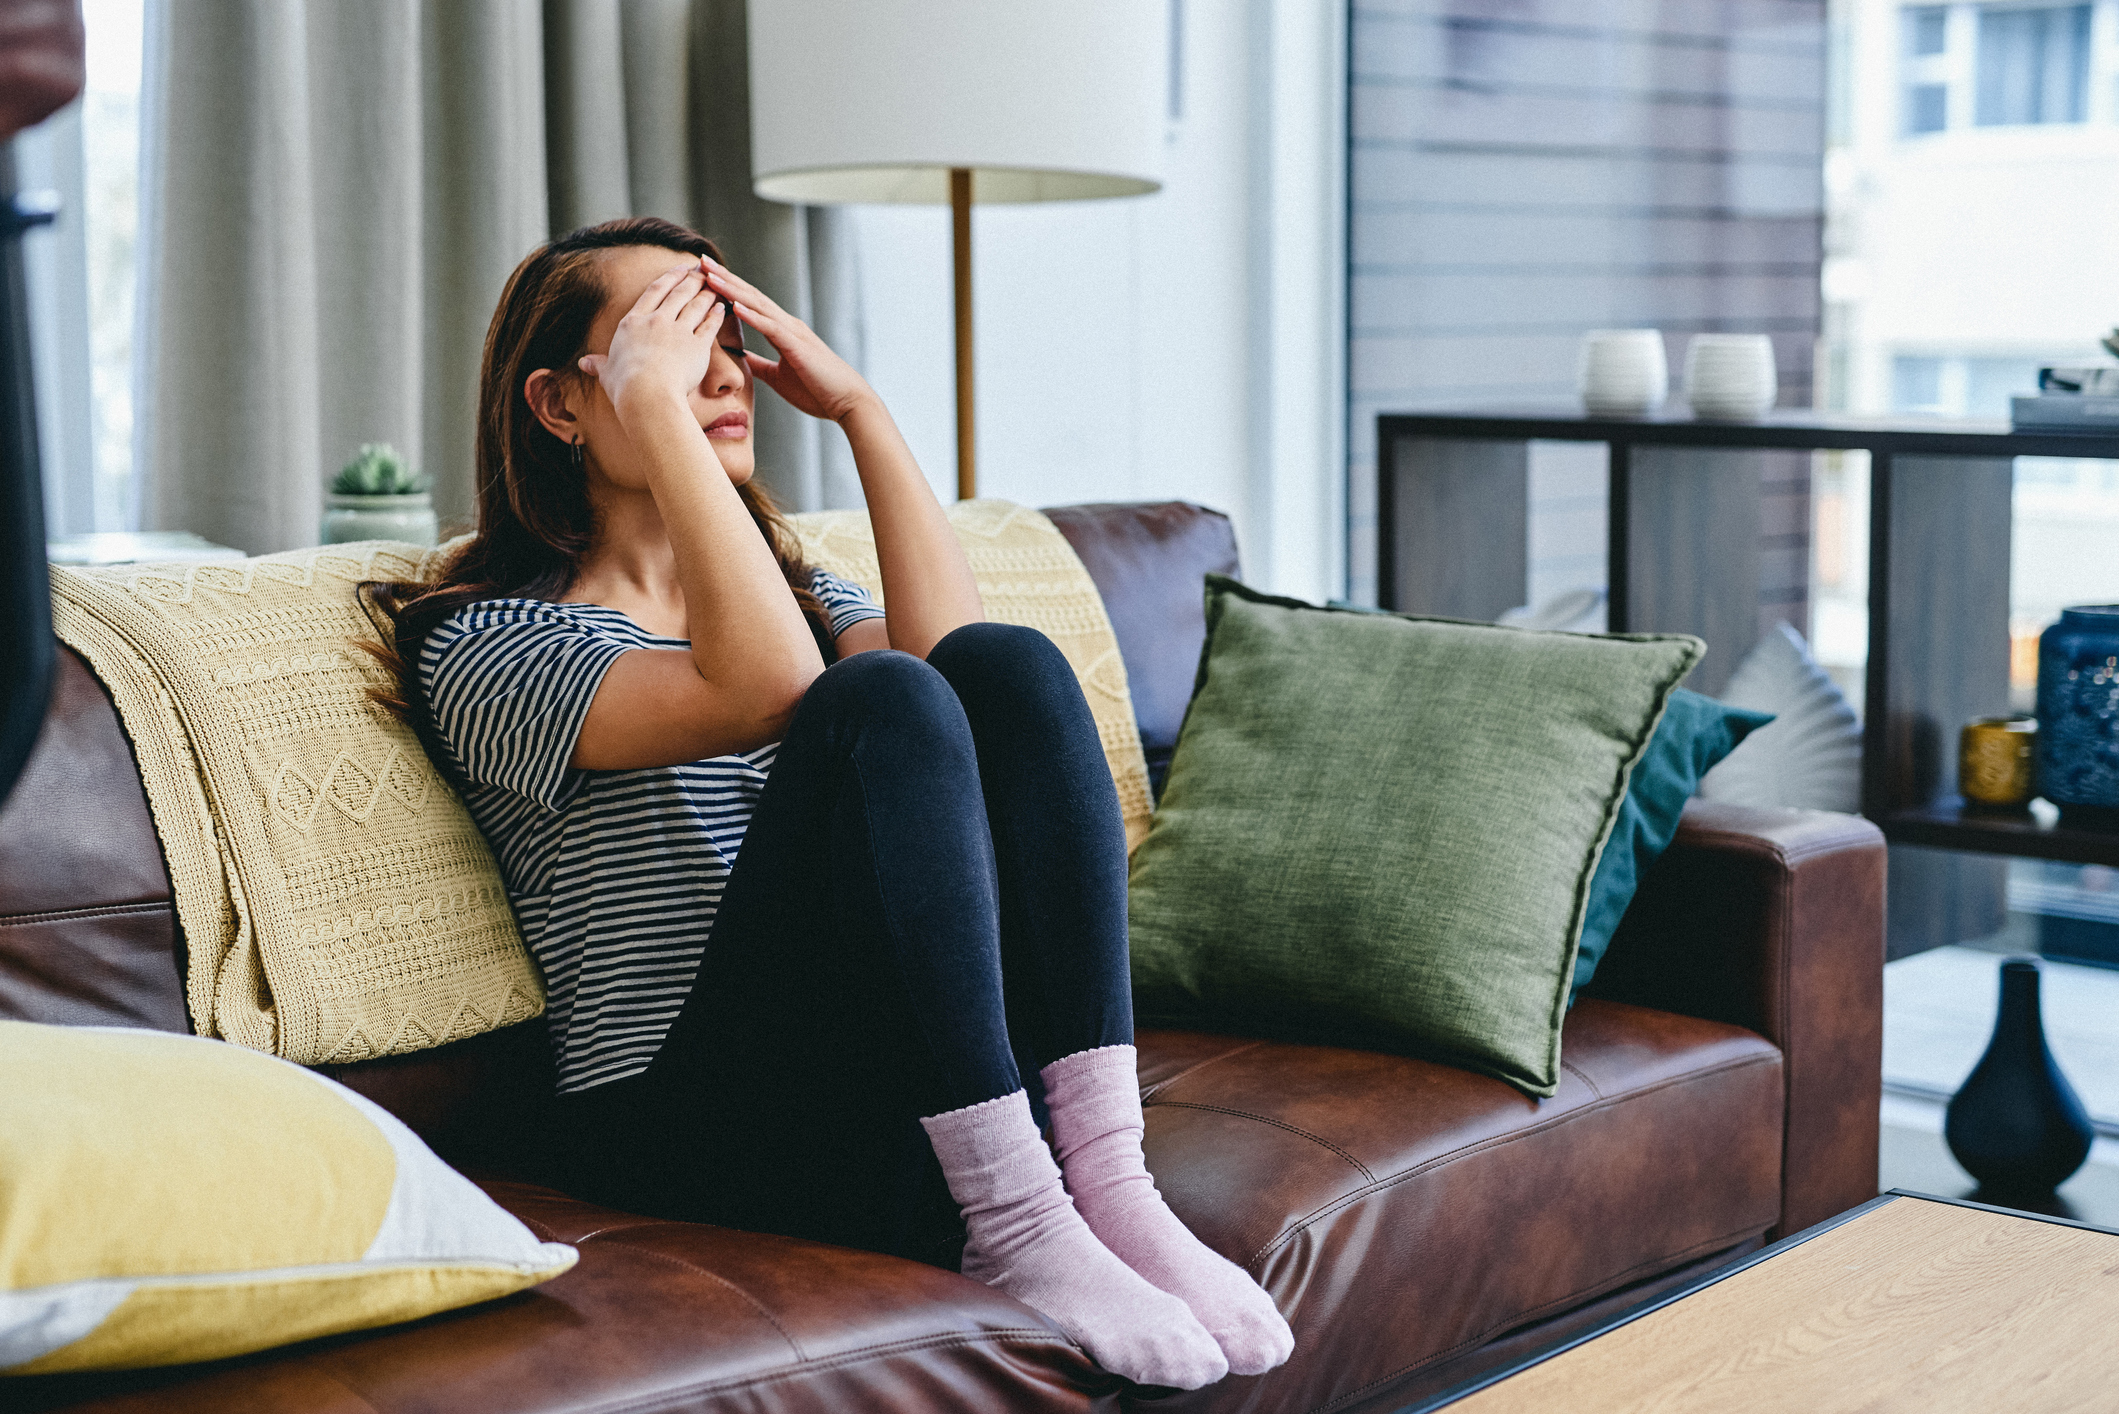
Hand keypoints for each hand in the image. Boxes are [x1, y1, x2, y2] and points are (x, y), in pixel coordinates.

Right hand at [579, 261, 724, 417]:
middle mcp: (656, 321)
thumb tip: (583, 363)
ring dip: (707, 293)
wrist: (646, 395)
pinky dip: (717, 315)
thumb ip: (599, 364)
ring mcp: (678, 332)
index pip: (653, 292)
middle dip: (692, 279)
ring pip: (696, 305)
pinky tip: (722, 308)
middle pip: (678, 293)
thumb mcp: (607, 372)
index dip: (668, 278)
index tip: (678, 269)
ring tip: (715, 286)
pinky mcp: (697, 346)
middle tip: (701, 271)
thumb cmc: (624, 386)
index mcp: (633, 323)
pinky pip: (709, 326)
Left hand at [704, 257, 875, 422]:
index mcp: (782, 331)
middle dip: (725, 277)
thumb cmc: (818, 391)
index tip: (705, 276)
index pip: (750, 303)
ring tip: (710, 274)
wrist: (848, 402)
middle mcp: (787, 324)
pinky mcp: (797, 346)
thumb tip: (740, 356)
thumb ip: (759, 363)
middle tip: (700, 261)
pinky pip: (770, 327)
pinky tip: (734, 304)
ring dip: (733, 289)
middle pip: (750, 295)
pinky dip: (752, 315)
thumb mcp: (778, 377)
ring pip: (758, 304)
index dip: (727, 288)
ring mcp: (793, 333)